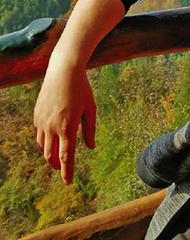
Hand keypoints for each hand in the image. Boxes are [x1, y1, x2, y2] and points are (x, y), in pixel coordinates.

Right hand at [33, 60, 95, 183]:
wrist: (63, 71)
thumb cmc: (81, 89)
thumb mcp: (90, 109)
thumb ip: (89, 130)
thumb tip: (90, 147)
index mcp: (68, 127)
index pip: (66, 156)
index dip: (66, 171)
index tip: (68, 182)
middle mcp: (52, 127)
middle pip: (52, 155)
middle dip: (57, 165)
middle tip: (63, 170)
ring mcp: (42, 121)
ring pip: (43, 146)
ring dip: (49, 155)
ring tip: (56, 158)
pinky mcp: (37, 115)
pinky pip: (39, 134)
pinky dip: (45, 141)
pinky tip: (51, 140)